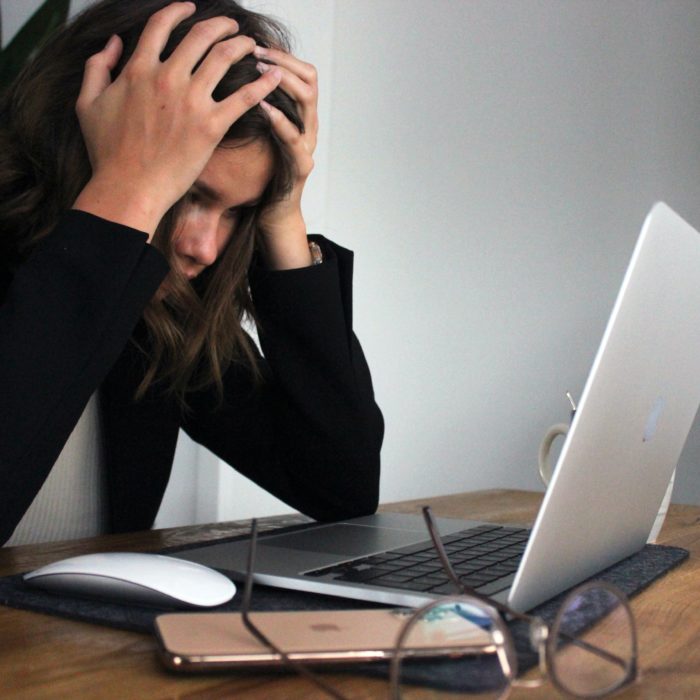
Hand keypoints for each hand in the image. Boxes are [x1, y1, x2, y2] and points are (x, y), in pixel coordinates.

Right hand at [72, 2, 281, 236]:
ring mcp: (191, 101)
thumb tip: (113, 43)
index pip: (162, 25)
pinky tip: (275, 76)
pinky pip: (244, 97)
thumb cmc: (107, 152)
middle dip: (221, 25)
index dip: (178, 10)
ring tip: (252, 45)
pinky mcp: (211, 127)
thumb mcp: (87, 104)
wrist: (129, 188)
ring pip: (224, 57)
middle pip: (200, 35)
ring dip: (242, 45)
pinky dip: (262, 83)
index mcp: (138, 69)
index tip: (191, 8)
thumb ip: (97, 67)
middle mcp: (167, 78)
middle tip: (232, 26)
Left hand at [253, 46, 318, 268]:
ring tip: (259, 72)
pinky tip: (262, 107)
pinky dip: (279, 120)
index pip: (301, 72)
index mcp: (298, 116)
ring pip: (307, 102)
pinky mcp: (301, 166)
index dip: (282, 54)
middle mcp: (308, 126)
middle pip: (309, 79)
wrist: (270, 213)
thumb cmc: (259, 173)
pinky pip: (294, 138)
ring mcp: (307, 145)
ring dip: (283, 82)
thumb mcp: (254, 133)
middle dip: (282, 61)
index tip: (256, 44)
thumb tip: (225, 76)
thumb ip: (250, 107)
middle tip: (256, 52)